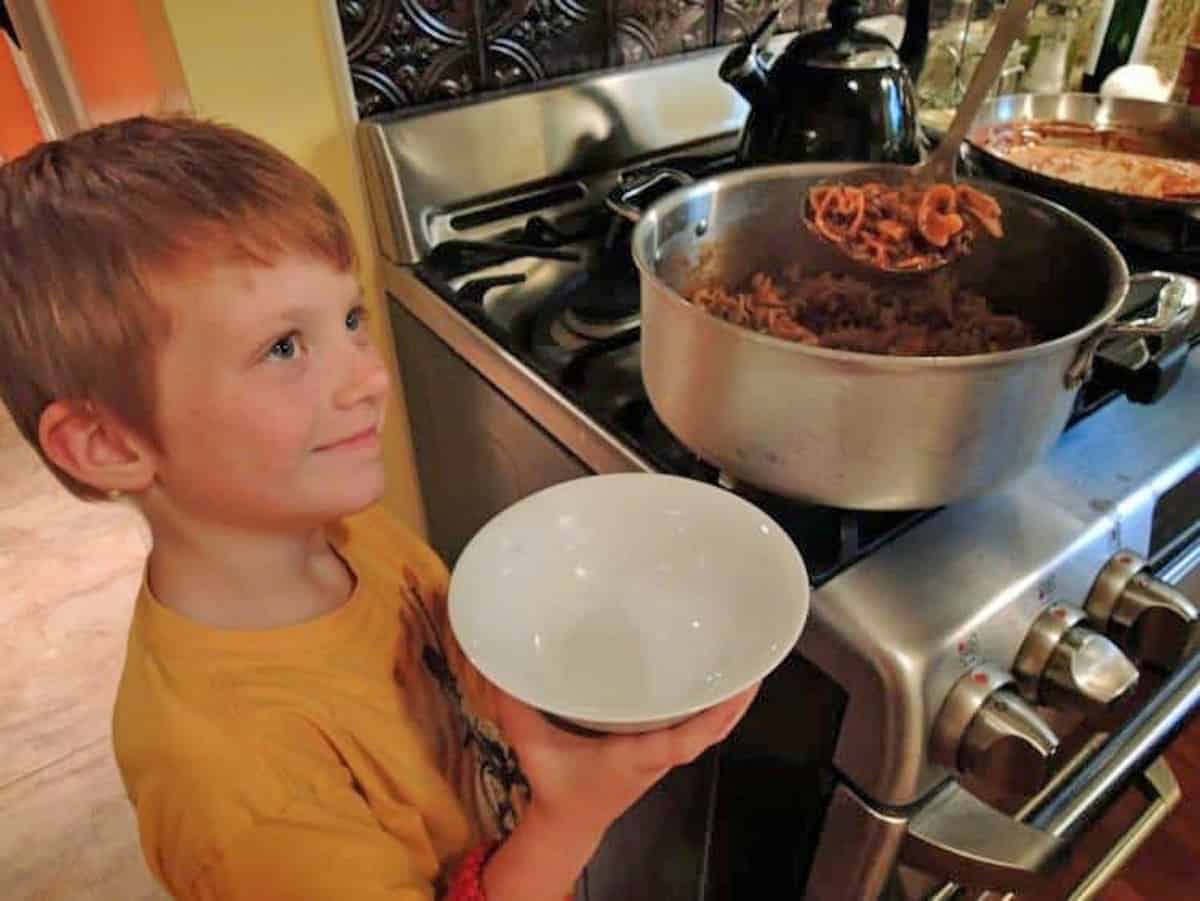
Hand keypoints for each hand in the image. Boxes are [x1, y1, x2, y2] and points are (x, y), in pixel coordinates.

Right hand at [494, 684, 758, 839]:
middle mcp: (657, 756)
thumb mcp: (535, 749)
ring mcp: (662, 757)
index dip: (711, 718)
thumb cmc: (558, 786)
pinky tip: (720, 686)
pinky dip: (714, 711)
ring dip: (730, 705)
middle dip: (734, 703)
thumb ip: (519, 711)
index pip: (683, 740)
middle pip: (709, 733)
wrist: (568, 825)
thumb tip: (504, 668)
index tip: (734, 691)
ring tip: (748, 667)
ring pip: (708, 732)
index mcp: (636, 756)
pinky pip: (696, 731)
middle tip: (755, 664)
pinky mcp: (660, 753)